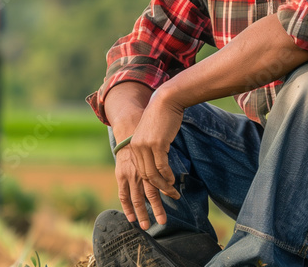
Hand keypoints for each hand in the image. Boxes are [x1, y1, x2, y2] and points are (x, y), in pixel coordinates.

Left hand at [120, 88, 184, 228]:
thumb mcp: (153, 135)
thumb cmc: (162, 118)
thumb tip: (158, 163)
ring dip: (163, 187)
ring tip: (173, 195)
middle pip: (144, 178)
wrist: (165, 101)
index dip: (144, 189)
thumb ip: (152, 148)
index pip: (138, 174)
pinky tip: (173, 181)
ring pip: (153, 175)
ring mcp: (145, 146)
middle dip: (153, 196)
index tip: (151, 201)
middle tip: (163, 206)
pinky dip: (167, 176)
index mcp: (133, 147)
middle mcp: (136, 148)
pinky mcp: (156, 144)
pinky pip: (161, 166)